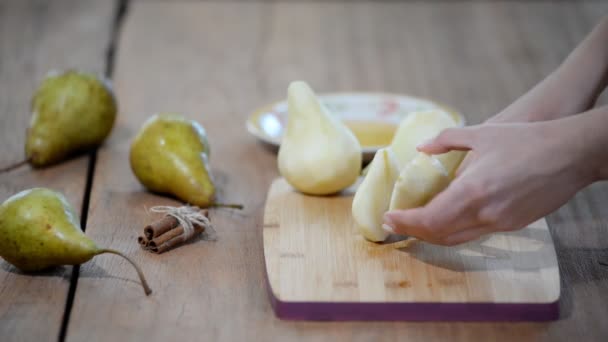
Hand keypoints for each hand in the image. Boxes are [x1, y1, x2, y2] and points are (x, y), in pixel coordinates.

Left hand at [383, 120, 595, 245]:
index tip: (388, 217)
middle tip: (395, 223)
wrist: (572, 154)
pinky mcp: (514, 225)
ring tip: (414, 225)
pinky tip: (445, 220)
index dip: (405, 221)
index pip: (429, 218)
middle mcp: (485, 213)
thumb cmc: (526, 139)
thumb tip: (422, 147)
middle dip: (412, 231)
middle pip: (439, 234)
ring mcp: (501, 222)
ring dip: (432, 235)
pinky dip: (453, 231)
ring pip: (457, 238)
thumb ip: (447, 141)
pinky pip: (475, 233)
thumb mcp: (482, 133)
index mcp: (473, 190)